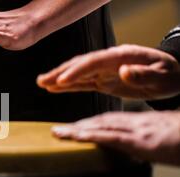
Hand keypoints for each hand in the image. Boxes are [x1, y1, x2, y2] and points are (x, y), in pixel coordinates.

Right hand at [37, 45, 179, 99]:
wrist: (173, 76)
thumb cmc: (170, 75)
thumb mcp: (162, 76)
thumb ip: (143, 74)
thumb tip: (123, 71)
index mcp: (122, 56)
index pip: (94, 62)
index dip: (77, 71)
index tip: (61, 81)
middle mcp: (109, 61)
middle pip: (80, 64)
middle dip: (60, 72)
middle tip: (42, 81)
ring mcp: (105, 70)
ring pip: (78, 72)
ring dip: (59, 77)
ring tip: (40, 82)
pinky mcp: (104, 80)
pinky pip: (83, 83)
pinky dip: (68, 85)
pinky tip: (54, 88)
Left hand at [52, 111, 179, 164]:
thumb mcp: (173, 132)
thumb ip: (158, 134)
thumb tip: (152, 141)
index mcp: (146, 122)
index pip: (114, 121)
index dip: (94, 124)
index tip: (78, 127)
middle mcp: (140, 123)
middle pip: (103, 122)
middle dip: (80, 126)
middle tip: (60, 130)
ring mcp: (141, 131)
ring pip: (102, 127)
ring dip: (78, 130)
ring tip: (59, 133)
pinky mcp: (145, 141)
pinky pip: (112, 136)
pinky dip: (92, 135)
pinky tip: (78, 136)